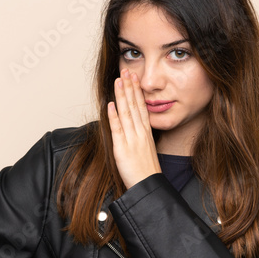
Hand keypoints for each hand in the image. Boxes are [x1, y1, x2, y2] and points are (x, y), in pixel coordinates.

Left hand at [108, 68, 160, 189]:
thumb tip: (134, 127)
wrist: (148, 186)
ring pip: (126, 113)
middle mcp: (140, 134)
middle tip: (126, 71)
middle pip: (134, 106)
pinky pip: (118, 130)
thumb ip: (140, 136)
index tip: (133, 78)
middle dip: (130, 87)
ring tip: (119, 81)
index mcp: (146, 133)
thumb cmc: (146, 171)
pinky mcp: (122, 149)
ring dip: (122, 96)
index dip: (137, 92)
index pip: (141, 107)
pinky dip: (114, 116)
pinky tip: (111, 104)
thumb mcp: (146, 150)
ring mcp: (131, 140)